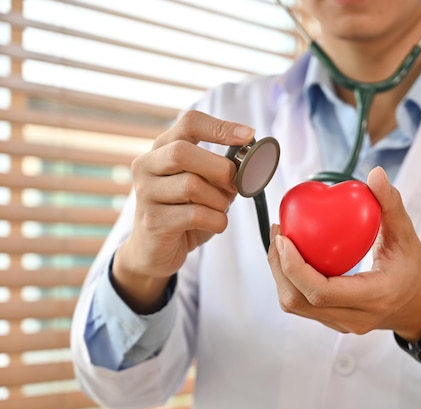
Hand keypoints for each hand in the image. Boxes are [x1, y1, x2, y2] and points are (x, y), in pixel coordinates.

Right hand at [113, 110, 254, 312]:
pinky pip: (196, 214)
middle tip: (235, 185)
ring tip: (220, 208)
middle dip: (220, 169)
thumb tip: (250, 161)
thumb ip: (219, 169)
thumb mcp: (202, 184)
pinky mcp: (153, 220)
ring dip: (219, 200)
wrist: (153, 250)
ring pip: (191, 185)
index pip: (189, 123)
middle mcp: (147, 165)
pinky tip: (214, 223)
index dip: (220, 127)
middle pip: (183, 152)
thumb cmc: (183, 212)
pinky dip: (216, 220)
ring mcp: (145, 193)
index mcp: (162, 148)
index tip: (249, 135)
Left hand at [268, 167, 420, 341]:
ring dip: (280, 275)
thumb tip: (375, 174)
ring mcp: (342, 324)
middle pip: (300, 302)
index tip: (285, 238)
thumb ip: (391, 203)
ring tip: (280, 242)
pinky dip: (290, 281)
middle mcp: (355, 318)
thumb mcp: (406, 233)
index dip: (295, 268)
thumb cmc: (412, 266)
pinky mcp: (333, 321)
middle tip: (278, 234)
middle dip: (279, 268)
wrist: (419, 304)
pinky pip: (302, 305)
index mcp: (374, 297)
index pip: (322, 292)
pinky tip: (291, 255)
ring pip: (296, 306)